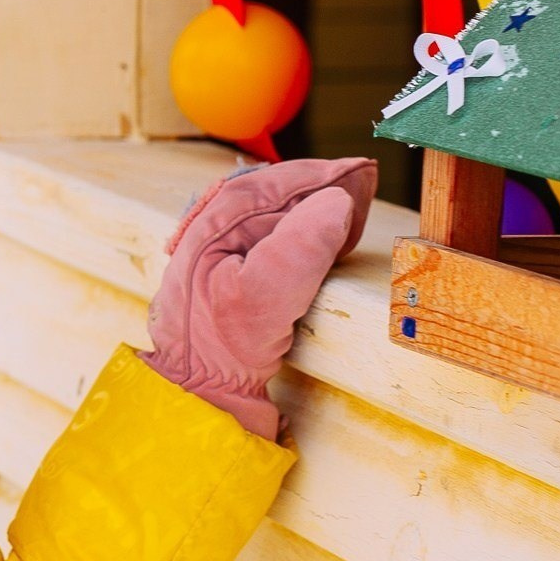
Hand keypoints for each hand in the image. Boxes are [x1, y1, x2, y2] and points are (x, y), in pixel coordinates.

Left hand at [142, 157, 377, 440]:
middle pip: (275, 193)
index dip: (322, 175)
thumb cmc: (221, 344)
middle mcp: (213, 231)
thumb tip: (336, 202)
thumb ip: (299, 248)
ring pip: (275, 214)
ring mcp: (222, 253)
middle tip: (364, 185)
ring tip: (352, 208)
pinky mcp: (234, 275)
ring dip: (314, 207)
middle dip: (321, 187)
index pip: (274, 184)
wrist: (195, 389)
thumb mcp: (263, 296)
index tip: (363, 170)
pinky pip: (272, 238)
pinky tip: (325, 240)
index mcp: (213, 225)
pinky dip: (303, 232)